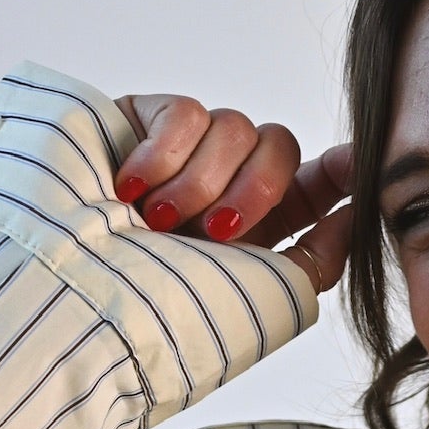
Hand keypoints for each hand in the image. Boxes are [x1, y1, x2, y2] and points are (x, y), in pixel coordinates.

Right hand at [114, 93, 352, 292]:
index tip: (356, 168)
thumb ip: (313, 261)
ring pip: (236, 128)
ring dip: (204, 183)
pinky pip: (186, 112)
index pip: (310, 186)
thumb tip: (354, 217)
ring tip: (158, 223)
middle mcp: (216, 193)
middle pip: (280, 147)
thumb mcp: (256, 301)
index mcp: (251, 238)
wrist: (72, 290)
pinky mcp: (136, 122)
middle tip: (216, 232)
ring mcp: (177, 156)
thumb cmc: (156, 315)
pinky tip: (129, 191)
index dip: (338, 171)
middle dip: (258, 188)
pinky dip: (164, 155)